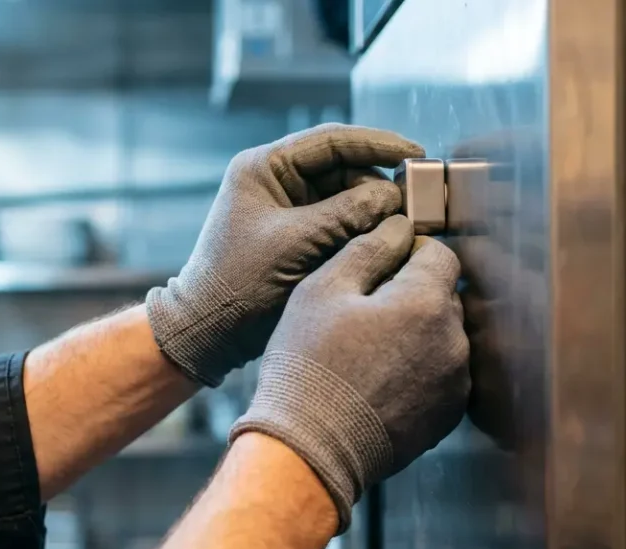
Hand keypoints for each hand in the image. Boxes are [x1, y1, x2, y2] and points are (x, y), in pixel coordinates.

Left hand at [146, 123, 423, 385]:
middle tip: (416, 201)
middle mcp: (275, 180)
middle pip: (343, 168)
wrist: (209, 330)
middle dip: (378, 184)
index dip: (376, 144)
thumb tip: (392, 196)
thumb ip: (347, 214)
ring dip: (373, 210)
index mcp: (263, 167)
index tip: (414, 153)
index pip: (330, 140)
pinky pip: (338, 223)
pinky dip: (361, 230)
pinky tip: (384, 242)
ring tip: (403, 226)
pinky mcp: (296, 236)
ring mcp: (286, 208)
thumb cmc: (239, 284)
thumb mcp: (297, 243)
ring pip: (345, 197)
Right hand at [230, 216, 469, 530]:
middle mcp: (454, 341)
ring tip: (368, 353)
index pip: (440, 254)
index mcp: (427, 302)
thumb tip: (398, 228)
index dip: (407, 254)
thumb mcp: (322, 290)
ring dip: (416, 335)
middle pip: (444, 296)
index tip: (377, 270)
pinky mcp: (447, 415)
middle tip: (363, 314)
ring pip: (442, 337)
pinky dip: (417, 371)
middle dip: (411, 295)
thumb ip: (368, 249)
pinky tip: (378, 381)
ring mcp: (455, 383)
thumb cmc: (309, 366)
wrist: (311, 448)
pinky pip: (440, 375)